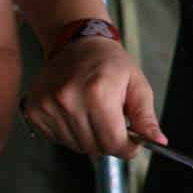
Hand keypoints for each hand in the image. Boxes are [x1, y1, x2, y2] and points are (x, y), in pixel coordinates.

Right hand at [22, 34, 161, 157]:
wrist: (77, 45)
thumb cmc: (110, 64)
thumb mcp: (137, 85)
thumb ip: (146, 117)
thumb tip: (158, 141)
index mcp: (97, 93)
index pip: (113, 142)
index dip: (127, 148)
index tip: (132, 142)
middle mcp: (68, 100)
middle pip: (95, 147)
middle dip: (110, 142)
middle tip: (114, 122)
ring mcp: (48, 106)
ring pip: (77, 147)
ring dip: (91, 138)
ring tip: (95, 114)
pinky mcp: (35, 111)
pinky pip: (59, 140)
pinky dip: (72, 134)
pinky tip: (78, 114)